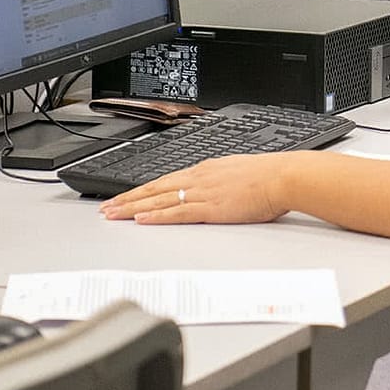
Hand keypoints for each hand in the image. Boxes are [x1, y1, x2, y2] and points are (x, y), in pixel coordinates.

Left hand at [98, 153, 292, 225]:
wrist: (283, 177)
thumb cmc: (270, 176)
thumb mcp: (240, 173)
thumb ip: (224, 181)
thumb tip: (219, 188)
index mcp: (206, 169)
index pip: (165, 180)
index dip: (142, 189)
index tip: (126, 196)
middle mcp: (199, 178)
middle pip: (155, 189)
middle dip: (127, 199)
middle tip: (106, 207)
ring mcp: (203, 193)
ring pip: (159, 201)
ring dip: (133, 208)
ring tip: (113, 215)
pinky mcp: (210, 208)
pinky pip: (177, 213)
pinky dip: (157, 216)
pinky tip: (141, 220)